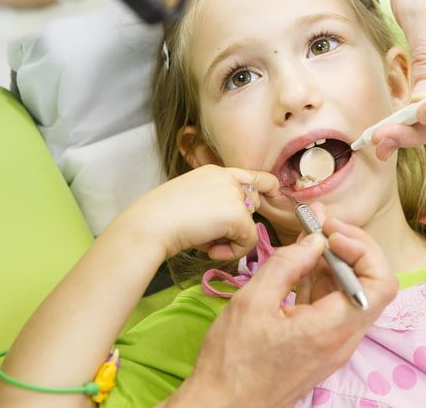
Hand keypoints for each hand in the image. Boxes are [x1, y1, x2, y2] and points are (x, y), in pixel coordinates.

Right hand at [122, 165, 279, 259]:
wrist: (149, 225)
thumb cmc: (158, 218)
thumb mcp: (188, 201)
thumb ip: (212, 203)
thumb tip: (229, 224)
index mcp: (213, 172)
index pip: (250, 175)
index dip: (266, 186)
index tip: (276, 194)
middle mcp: (227, 178)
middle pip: (253, 201)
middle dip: (239, 223)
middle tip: (213, 238)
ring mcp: (233, 194)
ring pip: (250, 224)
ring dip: (231, 240)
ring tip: (206, 244)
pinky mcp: (238, 214)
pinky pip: (248, 241)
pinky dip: (232, 252)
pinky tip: (211, 251)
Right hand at [166, 217, 396, 407]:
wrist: (222, 406)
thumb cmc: (232, 361)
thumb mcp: (252, 302)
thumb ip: (287, 264)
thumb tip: (315, 238)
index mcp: (331, 329)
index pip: (379, 283)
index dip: (363, 249)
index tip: (330, 233)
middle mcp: (342, 340)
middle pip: (371, 285)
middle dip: (351, 248)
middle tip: (322, 227)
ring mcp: (333, 345)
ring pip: (352, 294)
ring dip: (335, 262)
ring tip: (308, 237)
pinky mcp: (321, 347)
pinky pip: (333, 306)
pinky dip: (323, 280)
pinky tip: (301, 263)